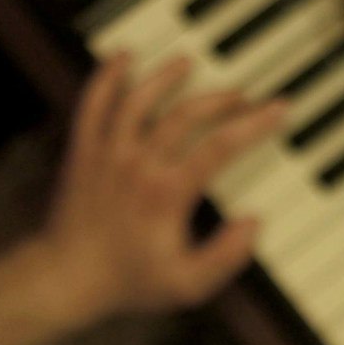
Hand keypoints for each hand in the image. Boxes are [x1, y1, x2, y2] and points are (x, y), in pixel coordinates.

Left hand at [39, 52, 285, 317]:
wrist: (66, 279)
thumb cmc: (127, 282)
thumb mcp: (188, 285)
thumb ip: (227, 256)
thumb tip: (253, 224)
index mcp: (167, 193)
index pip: (221, 146)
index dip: (254, 124)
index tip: (276, 109)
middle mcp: (138, 165)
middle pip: (186, 114)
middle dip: (221, 99)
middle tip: (242, 95)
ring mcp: (108, 154)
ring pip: (140, 99)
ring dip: (166, 76)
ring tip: (186, 63)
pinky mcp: (83, 152)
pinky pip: (93, 104)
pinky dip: (107, 77)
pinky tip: (122, 59)